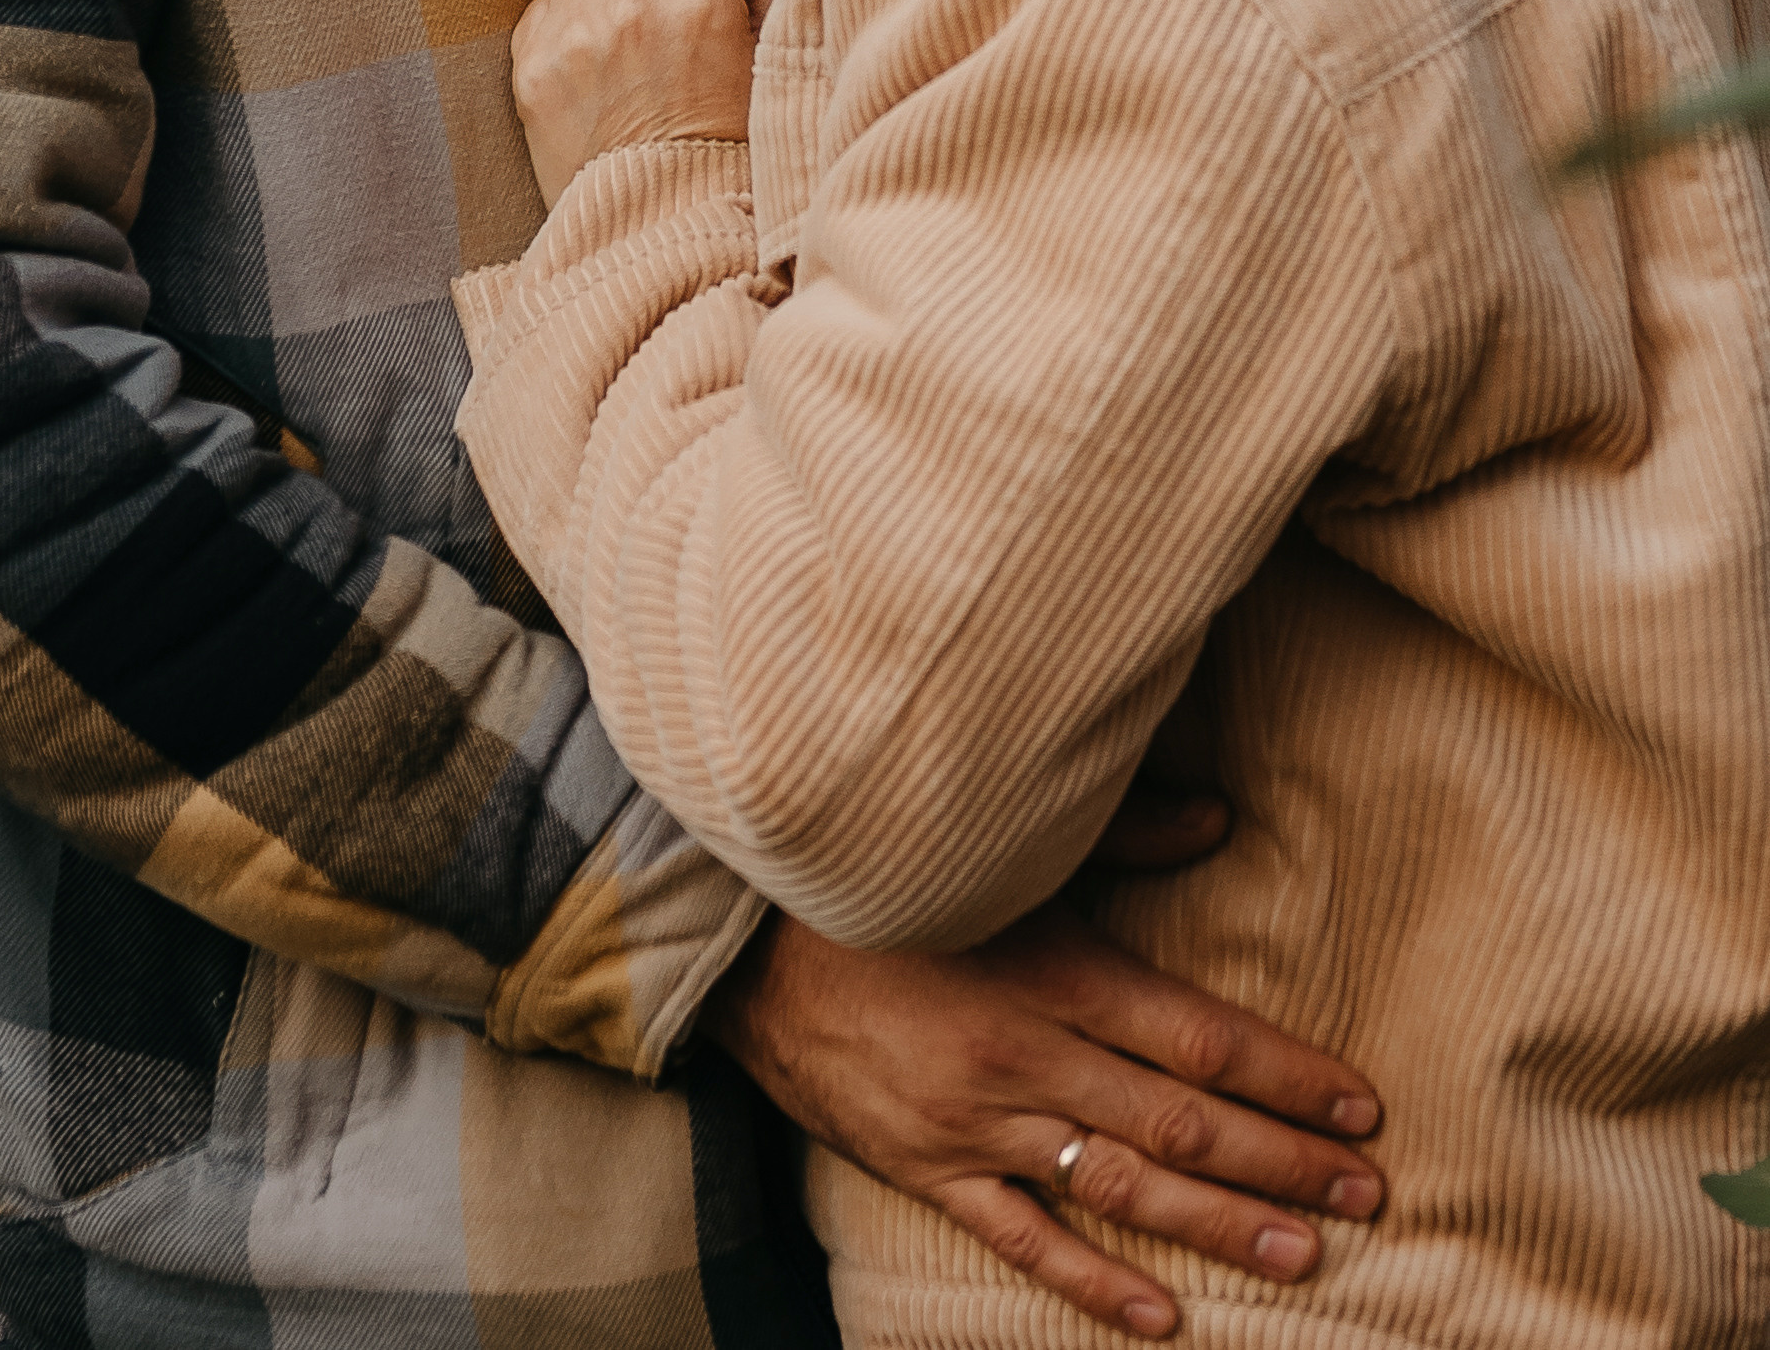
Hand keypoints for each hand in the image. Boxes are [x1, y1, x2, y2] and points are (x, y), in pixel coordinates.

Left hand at [514, 0, 765, 207]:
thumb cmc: (732, 143)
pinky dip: (568, 27)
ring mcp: (574, 38)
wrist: (669, 224)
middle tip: (666, 6)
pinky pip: (544, 7)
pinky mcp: (532, 69)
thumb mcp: (773, 47)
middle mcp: (631, 9)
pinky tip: (600, 69)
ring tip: (633, 47)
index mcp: (700, 0)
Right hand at [702, 901, 1382, 1341]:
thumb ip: (1120, 835)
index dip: (1286, 1074)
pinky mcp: (927, 1169)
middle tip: (1369, 1194)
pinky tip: (1164, 1315)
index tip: (1359, 1106)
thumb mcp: (1006, 849)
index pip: (1198, 1034)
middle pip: (1181, 1120)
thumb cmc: (892, 884)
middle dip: (1282, 1162)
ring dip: (1219, 1227)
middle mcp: (1026, 1055)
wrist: (750, 938)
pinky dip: (1094, 1283)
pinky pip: (1023, 1239)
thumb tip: (1222, 819)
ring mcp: (976, 1124)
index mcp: (1054, 968)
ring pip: (1121, 1186)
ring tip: (1305, 1256)